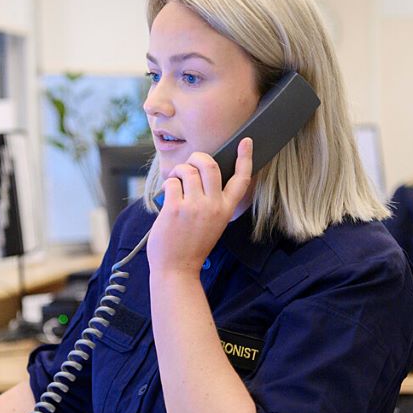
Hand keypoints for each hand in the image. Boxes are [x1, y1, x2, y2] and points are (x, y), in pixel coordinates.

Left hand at [147, 140, 253, 278]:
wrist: (177, 269)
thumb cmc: (191, 246)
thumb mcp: (212, 223)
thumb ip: (211, 201)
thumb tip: (198, 175)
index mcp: (225, 210)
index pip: (242, 179)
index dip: (245, 158)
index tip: (245, 142)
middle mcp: (214, 206)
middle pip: (210, 165)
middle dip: (197, 157)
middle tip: (189, 165)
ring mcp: (195, 207)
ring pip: (188, 170)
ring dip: (178, 171)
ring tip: (174, 182)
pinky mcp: (176, 209)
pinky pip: (172, 182)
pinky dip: (167, 184)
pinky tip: (166, 196)